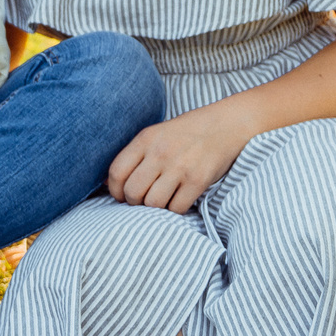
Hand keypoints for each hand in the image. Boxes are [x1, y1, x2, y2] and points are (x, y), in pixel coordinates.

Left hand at [106, 113, 246, 214]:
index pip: (116, 172)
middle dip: (134, 202)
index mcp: (145, 139)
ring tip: (162, 199)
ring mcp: (179, 167)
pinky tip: (179, 199)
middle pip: (133, 192)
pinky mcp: (198, 180)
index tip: (122, 195)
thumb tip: (109, 183)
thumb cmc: (187, 133)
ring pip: (153, 203)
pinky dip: (175, 209)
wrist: (226, 125)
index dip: (115, 190)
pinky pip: (176, 208)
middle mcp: (160, 153)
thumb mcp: (156, 134)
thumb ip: (135, 155)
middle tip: (143, 200)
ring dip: (155, 208)